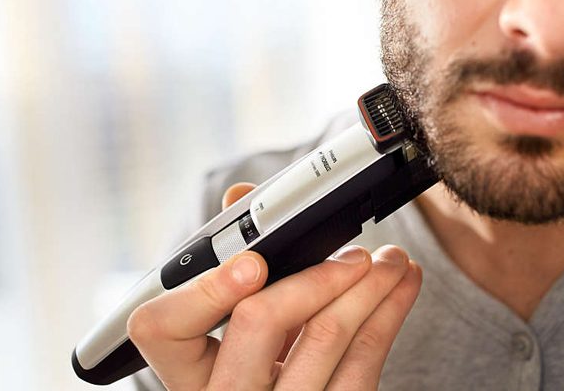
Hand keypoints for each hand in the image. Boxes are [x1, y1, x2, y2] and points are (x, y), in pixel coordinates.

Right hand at [127, 183, 421, 389]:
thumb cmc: (258, 360)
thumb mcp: (235, 322)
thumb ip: (232, 258)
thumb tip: (241, 197)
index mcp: (187, 368)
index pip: (161, 327)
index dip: (206, 290)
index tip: (253, 261)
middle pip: (258, 322)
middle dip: (314, 276)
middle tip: (355, 257)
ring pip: (326, 339)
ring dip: (371, 287)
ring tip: (394, 261)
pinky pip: (364, 365)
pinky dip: (390, 314)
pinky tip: (403, 287)